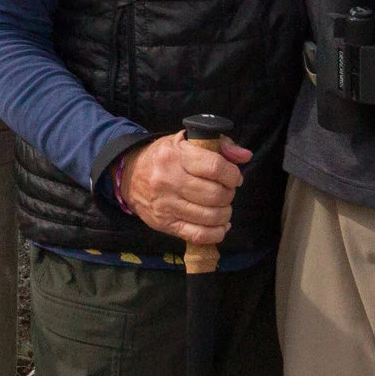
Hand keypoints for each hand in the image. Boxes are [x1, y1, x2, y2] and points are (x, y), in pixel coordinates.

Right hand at [117, 134, 252, 244]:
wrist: (129, 175)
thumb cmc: (164, 156)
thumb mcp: (187, 140)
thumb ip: (220, 144)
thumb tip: (245, 156)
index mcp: (176, 156)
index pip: (215, 167)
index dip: (232, 175)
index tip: (234, 177)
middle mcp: (169, 181)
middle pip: (215, 195)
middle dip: (229, 195)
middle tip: (227, 191)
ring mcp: (166, 205)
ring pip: (209, 216)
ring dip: (225, 214)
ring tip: (223, 207)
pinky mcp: (165, 224)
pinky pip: (198, 235)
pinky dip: (216, 233)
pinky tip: (220, 225)